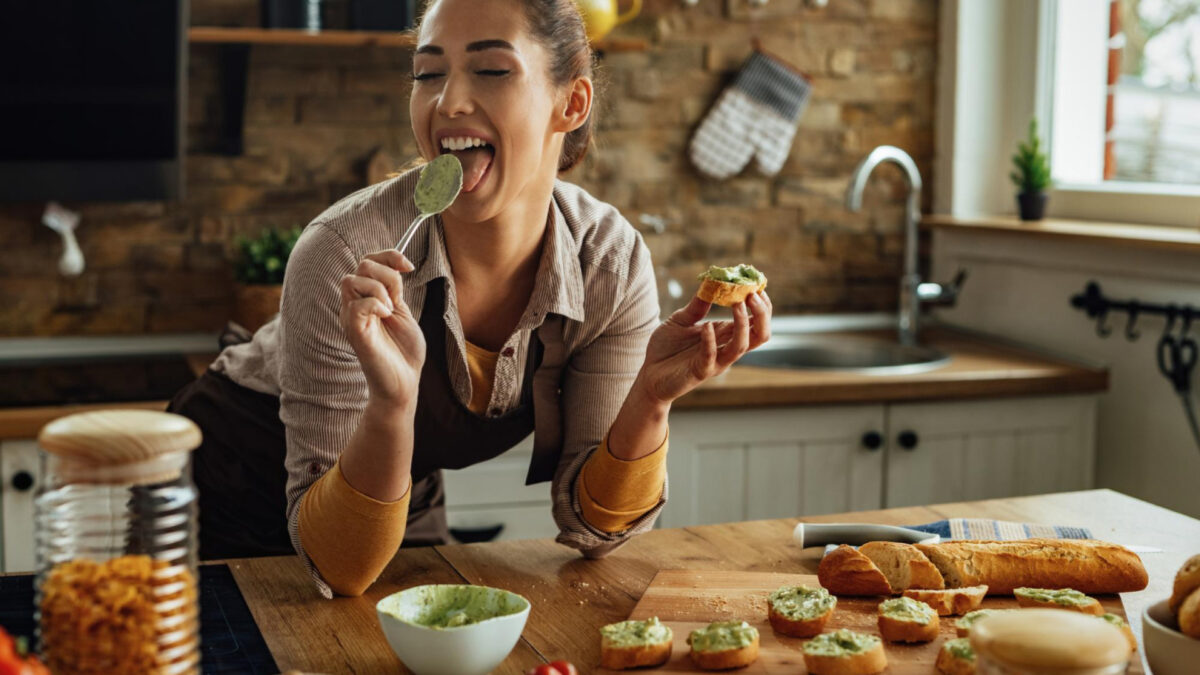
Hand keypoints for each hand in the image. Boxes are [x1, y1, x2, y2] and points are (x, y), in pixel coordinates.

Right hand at [339, 250, 425, 405]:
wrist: (404, 382)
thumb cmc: (403, 351)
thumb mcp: (402, 312)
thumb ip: (394, 290)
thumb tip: (396, 266)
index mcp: (365, 298)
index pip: (368, 261)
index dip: (389, 256)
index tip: (408, 267)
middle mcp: (354, 305)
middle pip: (362, 265)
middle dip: (387, 275)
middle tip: (398, 299)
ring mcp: (351, 318)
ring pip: (353, 280)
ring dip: (380, 289)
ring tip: (391, 310)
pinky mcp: (354, 331)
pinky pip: (356, 304)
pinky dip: (376, 304)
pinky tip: (386, 316)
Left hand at [635, 290, 772, 404]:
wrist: (649, 374)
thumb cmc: (667, 348)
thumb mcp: (681, 320)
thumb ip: (697, 305)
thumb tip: (711, 282)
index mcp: (725, 335)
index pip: (756, 321)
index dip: (762, 305)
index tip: (756, 284)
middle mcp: (726, 348)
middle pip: (760, 335)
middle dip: (762, 314)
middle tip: (753, 294)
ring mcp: (715, 362)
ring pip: (741, 347)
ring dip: (742, 324)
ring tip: (737, 304)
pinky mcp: (700, 372)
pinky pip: (711, 357)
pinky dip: (710, 341)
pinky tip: (706, 326)